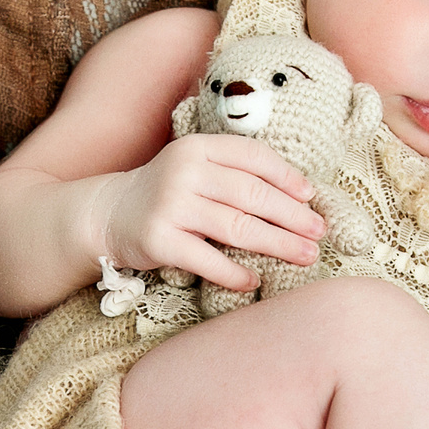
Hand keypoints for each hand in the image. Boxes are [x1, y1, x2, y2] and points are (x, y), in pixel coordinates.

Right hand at [95, 133, 326, 291]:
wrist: (110, 214)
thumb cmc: (169, 193)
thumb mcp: (197, 168)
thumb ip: (236, 173)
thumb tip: (300, 195)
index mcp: (198, 147)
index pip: (253, 157)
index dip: (287, 176)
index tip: (311, 197)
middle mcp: (184, 171)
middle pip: (252, 194)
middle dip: (292, 215)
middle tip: (318, 232)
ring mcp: (170, 206)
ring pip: (237, 227)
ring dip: (277, 244)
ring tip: (304, 256)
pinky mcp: (159, 240)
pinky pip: (207, 260)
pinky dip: (235, 273)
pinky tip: (255, 281)